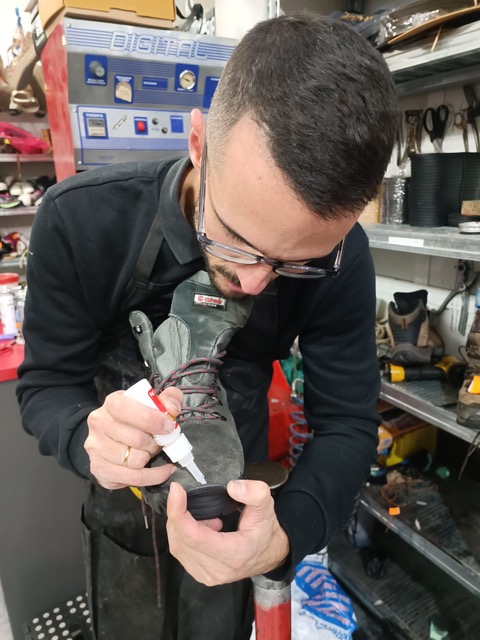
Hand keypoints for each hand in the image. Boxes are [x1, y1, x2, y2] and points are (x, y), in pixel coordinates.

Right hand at [85, 386, 182, 489]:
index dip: (150, 419)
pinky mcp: (99, 469)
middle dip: (155, 443)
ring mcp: (96, 448)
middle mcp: (99, 424)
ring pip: (134, 460)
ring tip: (151, 452)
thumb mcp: (154, 403)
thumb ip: (169, 398)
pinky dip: (154, 476)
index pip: (124, 409)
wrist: (113, 439)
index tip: (168, 426)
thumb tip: (172, 409)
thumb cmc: (138, 419)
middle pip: (135, 439)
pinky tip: (164, 471)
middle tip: (159, 441)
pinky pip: (133, 478)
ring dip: (149, 458)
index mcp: (111, 403)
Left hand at [166, 479, 289, 585]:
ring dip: (179, 525)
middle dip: (176, 515)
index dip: (179, 513)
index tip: (176, 490)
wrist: (270, 553)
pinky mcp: (201, 575)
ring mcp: (208, 576)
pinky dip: (182, 534)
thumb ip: (254, 493)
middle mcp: (217, 571)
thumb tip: (231, 487)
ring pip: (178, 547)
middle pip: (182, 542)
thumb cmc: (266, 529)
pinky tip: (197, 524)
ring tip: (194, 511)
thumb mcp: (266, 506)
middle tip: (182, 495)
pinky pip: (181, 552)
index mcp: (234, 554)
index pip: (195, 537)